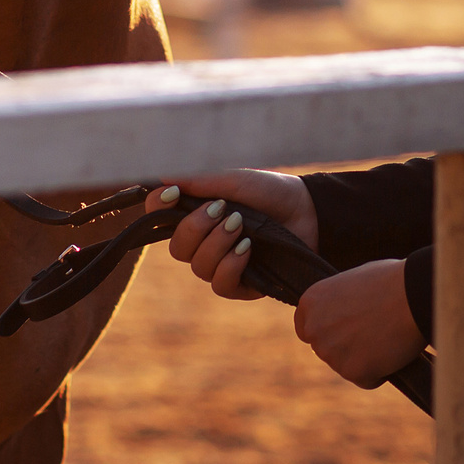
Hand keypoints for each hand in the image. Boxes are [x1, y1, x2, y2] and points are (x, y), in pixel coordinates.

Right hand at [157, 170, 317, 299]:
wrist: (307, 209)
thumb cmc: (268, 191)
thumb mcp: (232, 179)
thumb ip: (197, 180)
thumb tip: (161, 177)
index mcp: (196, 215)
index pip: (160, 218)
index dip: (157, 209)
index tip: (173, 195)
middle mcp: (204, 243)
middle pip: (176, 249)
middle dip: (195, 228)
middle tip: (221, 209)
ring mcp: (222, 265)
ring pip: (198, 267)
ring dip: (217, 244)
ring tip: (241, 225)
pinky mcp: (243, 285)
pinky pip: (221, 285)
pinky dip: (230, 265)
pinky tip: (247, 248)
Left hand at [294, 259, 424, 388]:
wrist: (413, 295)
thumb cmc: (390, 281)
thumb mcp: (353, 283)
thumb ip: (338, 303)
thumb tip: (341, 315)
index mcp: (311, 302)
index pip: (306, 330)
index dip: (327, 333)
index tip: (343, 333)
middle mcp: (315, 329)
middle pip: (327, 350)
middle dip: (347, 347)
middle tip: (375, 333)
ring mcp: (331, 352)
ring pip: (347, 366)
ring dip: (366, 359)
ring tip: (387, 336)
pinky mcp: (352, 371)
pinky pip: (366, 379)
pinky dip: (380, 372)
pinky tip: (392, 351)